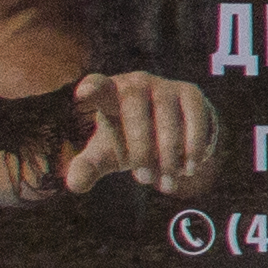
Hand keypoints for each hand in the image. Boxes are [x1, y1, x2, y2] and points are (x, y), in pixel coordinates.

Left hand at [56, 66, 223, 198]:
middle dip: (140, 148)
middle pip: (134, 109)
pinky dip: (193, 145)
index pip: (96, 85)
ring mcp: (165, 86)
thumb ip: (89, 167)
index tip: (82, 95)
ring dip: (168, 155)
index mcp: (108, 93)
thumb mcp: (106, 154)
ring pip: (167, 117)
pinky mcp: (191, 95)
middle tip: (143, 180)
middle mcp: (136, 83)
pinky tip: (189, 168)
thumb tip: (73, 184)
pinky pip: (194, 117)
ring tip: (166, 184)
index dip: (91, 88)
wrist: (170, 132)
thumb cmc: (128, 141)